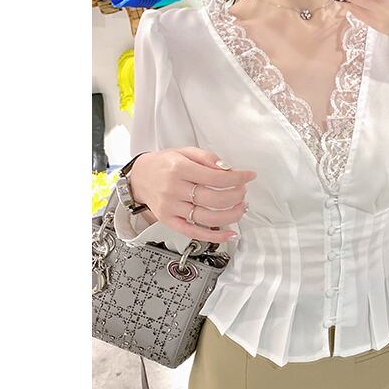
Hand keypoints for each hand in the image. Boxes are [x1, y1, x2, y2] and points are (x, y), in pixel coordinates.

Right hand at [128, 147, 256, 244]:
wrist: (139, 177)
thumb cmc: (164, 164)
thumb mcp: (185, 152)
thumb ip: (207, 158)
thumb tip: (228, 169)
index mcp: (179, 169)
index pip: (215, 177)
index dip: (237, 178)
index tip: (249, 176)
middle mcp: (174, 190)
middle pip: (214, 199)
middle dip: (236, 196)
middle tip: (243, 191)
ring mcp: (171, 208)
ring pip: (207, 218)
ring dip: (231, 215)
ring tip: (242, 208)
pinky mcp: (169, 221)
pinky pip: (194, 232)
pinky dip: (214, 236)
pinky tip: (230, 234)